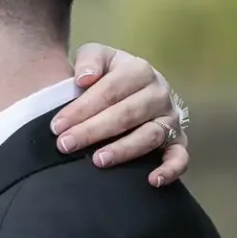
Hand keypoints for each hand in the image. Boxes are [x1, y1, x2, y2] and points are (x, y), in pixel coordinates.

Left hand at [53, 46, 188, 187]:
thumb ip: (89, 59)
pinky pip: (180, 156)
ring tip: (98, 160)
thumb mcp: (97, 56)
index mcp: (139, 71)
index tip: (56, 126)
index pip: (109, 90)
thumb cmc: (108, 75)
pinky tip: (152, 181)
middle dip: (93, 131)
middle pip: (126, 114)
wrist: (133, 87)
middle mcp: (159, 93)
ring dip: (124, 150)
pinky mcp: (177, 140)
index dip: (81, 109)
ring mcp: (170, 118)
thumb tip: (84, 78)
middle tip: (66, 145)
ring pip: (150, 135)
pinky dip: (170, 169)